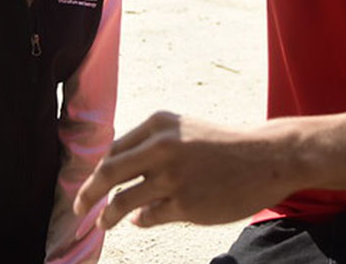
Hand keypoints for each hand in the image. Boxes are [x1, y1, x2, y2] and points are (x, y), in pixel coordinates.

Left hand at [73, 111, 298, 228]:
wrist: (268, 158)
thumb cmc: (223, 146)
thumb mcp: (184, 130)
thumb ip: (150, 144)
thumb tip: (114, 169)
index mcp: (158, 123)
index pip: (114, 149)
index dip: (98, 170)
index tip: (90, 183)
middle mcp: (161, 147)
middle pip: (107, 172)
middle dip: (87, 192)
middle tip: (77, 206)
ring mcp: (172, 177)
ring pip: (123, 200)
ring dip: (108, 215)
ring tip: (103, 223)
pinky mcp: (185, 204)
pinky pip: (148, 217)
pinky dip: (139, 221)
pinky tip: (141, 221)